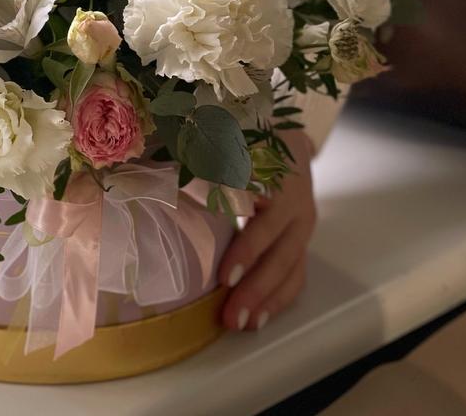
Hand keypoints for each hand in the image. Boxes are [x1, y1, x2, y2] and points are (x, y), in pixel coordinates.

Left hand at [217, 130, 315, 331]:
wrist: (287, 139)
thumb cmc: (244, 142)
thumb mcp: (224, 142)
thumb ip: (200, 160)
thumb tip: (162, 181)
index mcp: (274, 173)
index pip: (260, 217)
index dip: (244, 246)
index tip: (224, 275)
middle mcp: (294, 200)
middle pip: (276, 246)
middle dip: (253, 283)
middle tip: (228, 311)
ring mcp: (303, 222)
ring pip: (290, 265)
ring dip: (266, 298)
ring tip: (241, 325)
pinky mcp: (303, 238)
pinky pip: (297, 273)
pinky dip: (279, 298)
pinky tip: (258, 318)